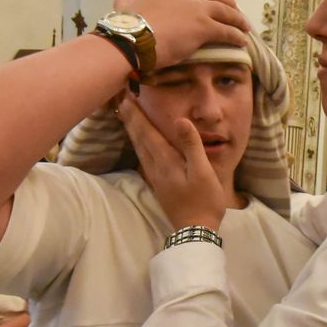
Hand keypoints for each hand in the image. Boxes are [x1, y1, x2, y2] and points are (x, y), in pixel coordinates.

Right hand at [116, 0, 250, 70]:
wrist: (131, 40)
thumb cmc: (126, 26)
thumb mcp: (123, 5)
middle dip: (227, 1)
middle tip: (234, 10)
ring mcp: (197, 8)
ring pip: (225, 11)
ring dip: (237, 19)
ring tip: (244, 27)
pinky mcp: (205, 27)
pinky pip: (227, 30)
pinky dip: (236, 35)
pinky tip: (241, 41)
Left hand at [117, 94, 227, 230]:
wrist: (195, 230)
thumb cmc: (205, 201)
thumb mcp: (204, 172)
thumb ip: (191, 145)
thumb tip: (180, 120)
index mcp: (166, 161)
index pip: (147, 132)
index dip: (137, 114)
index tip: (127, 96)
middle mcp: (156, 167)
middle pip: (139, 137)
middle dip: (130, 117)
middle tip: (121, 99)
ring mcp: (155, 176)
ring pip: (139, 147)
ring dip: (131, 129)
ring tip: (125, 114)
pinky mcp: (158, 183)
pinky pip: (143, 157)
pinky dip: (138, 144)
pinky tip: (138, 142)